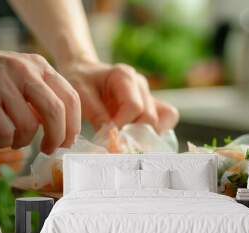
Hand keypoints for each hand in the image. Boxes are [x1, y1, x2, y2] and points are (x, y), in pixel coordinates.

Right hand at [0, 25, 80, 153]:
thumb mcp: (22, 73)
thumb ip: (42, 95)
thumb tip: (61, 128)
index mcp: (40, 66)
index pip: (71, 97)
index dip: (74, 125)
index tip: (68, 141)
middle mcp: (24, 71)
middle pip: (55, 112)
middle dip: (57, 138)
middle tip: (49, 149)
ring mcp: (2, 83)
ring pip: (29, 125)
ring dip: (25, 142)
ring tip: (17, 142)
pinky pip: (4, 130)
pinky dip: (6, 142)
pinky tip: (2, 141)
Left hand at [58, 59, 178, 132]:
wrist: (84, 72)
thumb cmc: (81, 80)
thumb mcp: (81, 95)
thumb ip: (97, 115)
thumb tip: (111, 139)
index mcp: (124, 76)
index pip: (134, 107)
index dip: (122, 126)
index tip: (107, 136)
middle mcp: (141, 85)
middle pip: (150, 116)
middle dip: (134, 134)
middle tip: (117, 144)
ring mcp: (149, 94)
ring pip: (164, 118)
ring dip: (148, 135)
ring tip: (130, 142)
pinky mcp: (151, 105)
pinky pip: (167, 118)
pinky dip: (158, 131)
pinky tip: (140, 139)